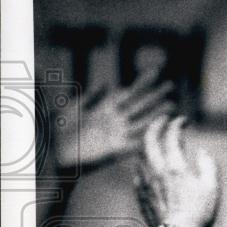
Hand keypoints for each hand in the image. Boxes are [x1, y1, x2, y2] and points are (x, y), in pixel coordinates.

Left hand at [54, 70, 174, 170]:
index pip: (129, 91)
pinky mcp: (116, 149)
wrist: (54, 155)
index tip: (156, 71)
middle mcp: (115, 120)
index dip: (142, 81)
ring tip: (172, 105)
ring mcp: (117, 133)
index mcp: (105, 108)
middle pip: (139, 104)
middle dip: (155, 94)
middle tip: (171, 85)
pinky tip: (160, 132)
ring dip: (156, 113)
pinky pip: (136, 142)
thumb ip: (90, 96)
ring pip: (142, 120)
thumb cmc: (59, 131)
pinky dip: (148, 137)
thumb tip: (106, 83)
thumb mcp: (72, 108)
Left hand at [136, 116, 218, 226]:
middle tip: (163, 120)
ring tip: (156, 140)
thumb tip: (202, 153)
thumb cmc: (198, 213)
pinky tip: (149, 164)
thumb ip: (207, 165)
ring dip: (148, 143)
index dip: (177, 124)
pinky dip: (144, 161)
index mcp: (175, 166)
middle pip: (148, 139)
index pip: (171, 135)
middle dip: (156, 126)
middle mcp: (156, 170)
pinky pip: (138, 170)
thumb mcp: (212, 187)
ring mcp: (145, 181)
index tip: (183, 121)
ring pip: (140, 154)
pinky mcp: (141, 193)